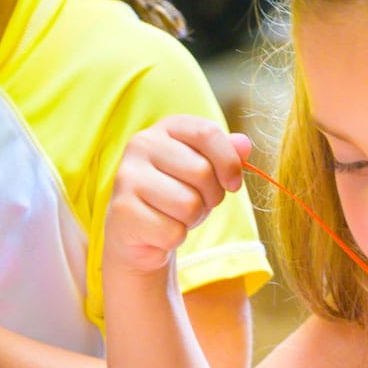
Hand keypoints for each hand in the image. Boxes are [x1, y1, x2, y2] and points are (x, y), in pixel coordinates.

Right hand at [107, 115, 249, 274]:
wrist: (136, 232)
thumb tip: (244, 145)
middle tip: (195, 203)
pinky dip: (174, 238)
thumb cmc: (175, 195)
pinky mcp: (122, 210)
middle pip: (202, 172)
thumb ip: (226, 155)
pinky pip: (172, 231)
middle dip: (211, 197)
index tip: (234, 184)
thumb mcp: (205, 172)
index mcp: (165, 128)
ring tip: (176, 215)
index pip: (207, 133)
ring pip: (189, 204)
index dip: (229, 162)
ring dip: (192, 219)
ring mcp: (128, 176)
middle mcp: (141, 145)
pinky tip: (160, 230)